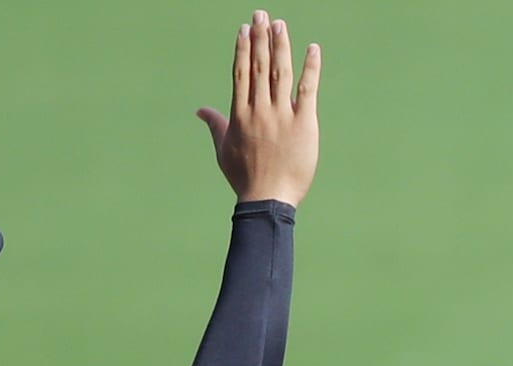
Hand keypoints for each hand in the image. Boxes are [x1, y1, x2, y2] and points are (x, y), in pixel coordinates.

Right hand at [197, 12, 320, 205]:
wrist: (268, 200)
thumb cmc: (244, 177)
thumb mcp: (223, 149)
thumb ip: (215, 124)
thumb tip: (200, 110)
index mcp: (240, 114)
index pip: (241, 73)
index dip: (243, 48)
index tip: (244, 28)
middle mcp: (259, 110)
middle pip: (260, 66)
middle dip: (260, 38)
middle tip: (261, 14)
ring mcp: (282, 116)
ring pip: (280, 73)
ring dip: (280, 46)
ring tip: (279, 24)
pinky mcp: (304, 124)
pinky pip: (307, 90)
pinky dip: (310, 68)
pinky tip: (312, 48)